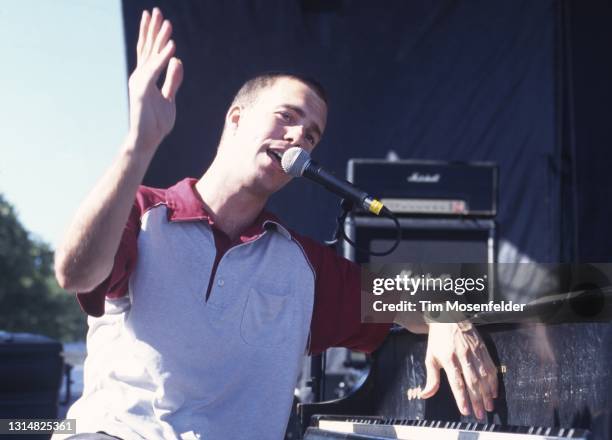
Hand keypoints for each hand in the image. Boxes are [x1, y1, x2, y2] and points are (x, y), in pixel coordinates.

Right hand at [127, 8, 183, 151]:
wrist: (147, 141)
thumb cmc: (156, 123)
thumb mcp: (170, 99)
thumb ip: (173, 80)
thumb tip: (177, 61)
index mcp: (146, 77)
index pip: (149, 51)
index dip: (152, 34)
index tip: (156, 18)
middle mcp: (140, 76)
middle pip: (147, 48)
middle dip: (153, 29)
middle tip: (156, 10)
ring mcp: (140, 82)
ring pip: (151, 55)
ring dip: (160, 38)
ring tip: (166, 22)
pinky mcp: (142, 90)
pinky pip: (155, 70)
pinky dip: (164, 58)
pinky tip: (172, 47)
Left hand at [420, 322, 497, 419]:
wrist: (448, 317)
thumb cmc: (438, 339)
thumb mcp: (430, 357)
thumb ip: (431, 378)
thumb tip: (425, 395)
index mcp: (448, 359)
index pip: (457, 383)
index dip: (462, 398)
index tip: (465, 411)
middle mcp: (463, 356)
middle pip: (472, 382)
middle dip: (477, 401)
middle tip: (480, 415)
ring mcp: (474, 352)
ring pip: (483, 376)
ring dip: (487, 393)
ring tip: (489, 407)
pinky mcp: (482, 348)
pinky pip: (491, 366)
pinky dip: (494, 380)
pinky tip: (494, 391)